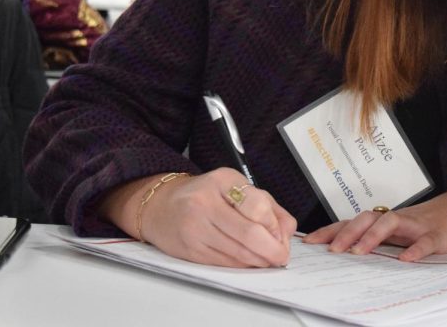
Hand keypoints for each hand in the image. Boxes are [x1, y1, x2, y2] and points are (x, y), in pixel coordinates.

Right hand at [105, 167, 295, 267]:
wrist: (160, 206)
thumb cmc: (206, 195)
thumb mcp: (237, 187)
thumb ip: (268, 206)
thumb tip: (286, 234)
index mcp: (222, 180)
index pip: (258, 206)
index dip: (274, 226)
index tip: (281, 236)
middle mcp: (205, 203)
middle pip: (249, 234)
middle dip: (272, 250)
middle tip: (281, 257)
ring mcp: (194, 228)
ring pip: (237, 253)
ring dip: (259, 261)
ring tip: (267, 260)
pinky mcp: (189, 251)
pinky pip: (224, 264)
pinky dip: (241, 267)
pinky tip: (247, 263)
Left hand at [303, 185, 446, 261]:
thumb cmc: (429, 225)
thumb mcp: (401, 234)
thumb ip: (379, 241)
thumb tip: (347, 254)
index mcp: (386, 221)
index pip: (353, 222)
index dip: (332, 230)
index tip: (311, 242)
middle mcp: (397, 220)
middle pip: (367, 218)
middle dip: (347, 232)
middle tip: (332, 251)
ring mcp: (417, 225)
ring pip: (392, 223)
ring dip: (373, 237)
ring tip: (359, 252)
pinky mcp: (438, 235)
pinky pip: (426, 241)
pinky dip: (416, 250)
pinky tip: (406, 260)